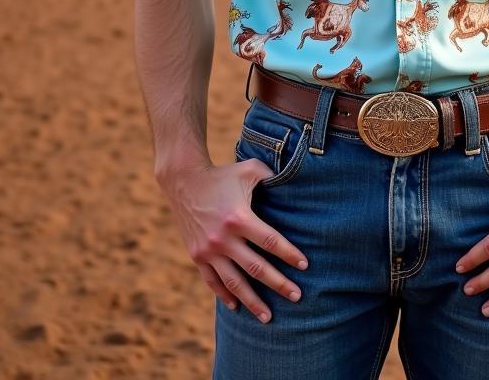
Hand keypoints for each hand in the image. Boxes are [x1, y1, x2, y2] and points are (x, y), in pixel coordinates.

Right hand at [157, 159, 307, 321]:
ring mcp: (209, 250)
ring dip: (252, 302)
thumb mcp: (250, 169)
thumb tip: (294, 180)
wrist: (184, 181)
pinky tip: (236, 307)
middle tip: (297, 297)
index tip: (305, 266)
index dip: (289, 254)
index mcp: (239, 218)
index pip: (270, 241)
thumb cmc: (223, 174)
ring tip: (269, 318)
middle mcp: (224, 238)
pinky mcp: (197, 256)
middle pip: (256, 268)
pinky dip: (225, 296)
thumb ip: (272, 176)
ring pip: (234, 283)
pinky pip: (213, 282)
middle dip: (278, 284)